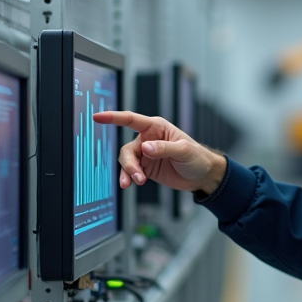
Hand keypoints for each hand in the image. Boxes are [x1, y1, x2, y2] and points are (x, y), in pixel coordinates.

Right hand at [92, 110, 227, 194]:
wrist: (203, 176)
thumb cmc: (198, 157)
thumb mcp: (184, 151)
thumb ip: (164, 148)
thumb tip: (145, 148)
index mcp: (156, 127)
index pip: (131, 120)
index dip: (113, 118)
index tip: (98, 117)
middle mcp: (148, 139)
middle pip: (127, 149)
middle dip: (129, 164)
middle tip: (138, 176)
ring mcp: (146, 155)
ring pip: (127, 162)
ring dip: (129, 172)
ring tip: (138, 182)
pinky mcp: (146, 169)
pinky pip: (131, 172)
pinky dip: (129, 178)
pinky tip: (131, 184)